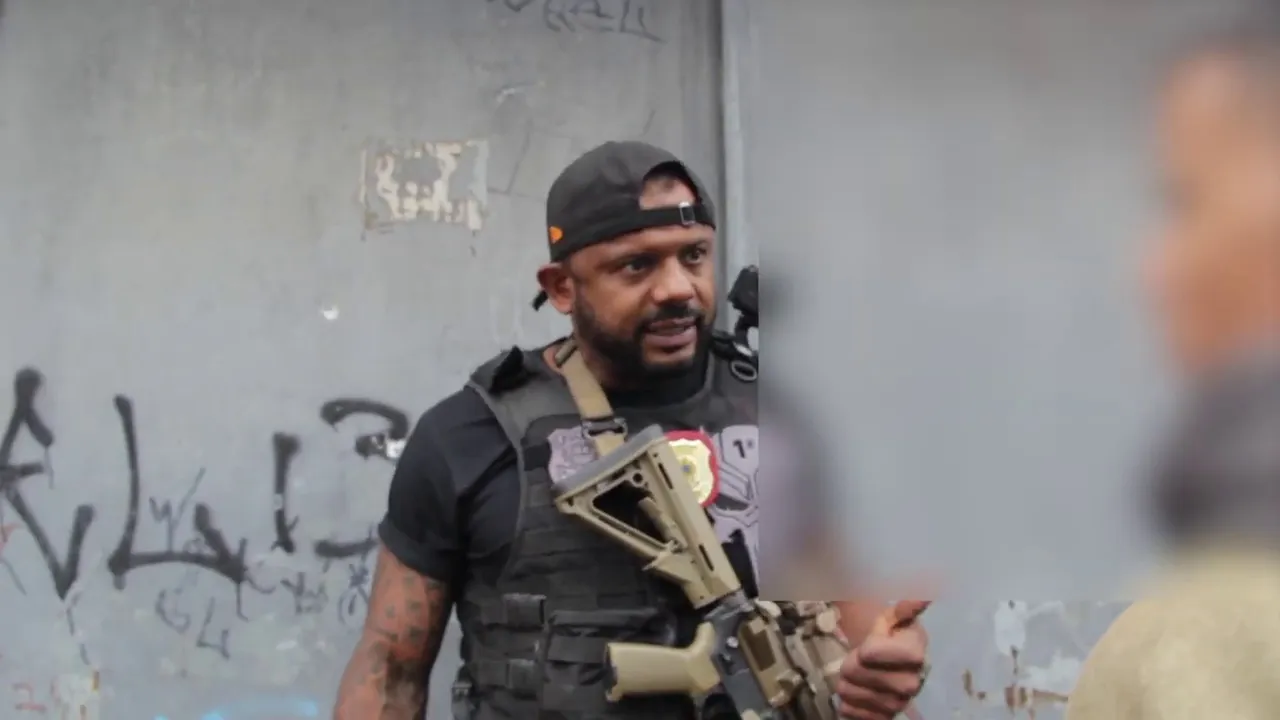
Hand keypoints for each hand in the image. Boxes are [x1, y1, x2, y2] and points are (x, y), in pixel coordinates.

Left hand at [836, 600, 930, 719]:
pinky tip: (853, 692)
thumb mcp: (890, 615)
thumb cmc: (884, 635)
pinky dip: (846, 703)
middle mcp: (912, 683)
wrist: (880, 661)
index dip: (869, 650)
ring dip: (845, 682)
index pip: (880, 655)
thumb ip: (904, 607)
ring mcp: (898, 703)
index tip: (867, 646)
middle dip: (852, 664)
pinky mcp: (884, 717)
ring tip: (852, 675)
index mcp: (915, 653)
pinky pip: (853, 714)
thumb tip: (922, 598)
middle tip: (855, 658)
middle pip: (863, 674)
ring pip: (852, 694)